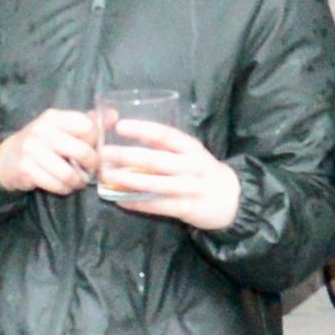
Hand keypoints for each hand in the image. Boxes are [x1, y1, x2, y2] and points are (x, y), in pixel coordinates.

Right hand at [0, 107, 101, 195]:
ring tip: (77, 181)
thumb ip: (87, 122)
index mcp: (53, 117)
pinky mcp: (26, 169)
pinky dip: (65, 189)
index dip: (94, 141)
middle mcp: (41, 130)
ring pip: (69, 173)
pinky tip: (64, 186)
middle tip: (90, 170)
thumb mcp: (61, 128)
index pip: (86, 126)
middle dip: (91, 166)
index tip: (93, 148)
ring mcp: (32, 150)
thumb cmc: (41, 142)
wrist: (6, 158)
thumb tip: (114, 115)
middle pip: (82, 151)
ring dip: (78, 181)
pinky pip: (56, 184)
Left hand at [100, 116, 242, 230]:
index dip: (142, 129)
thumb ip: (168, 146)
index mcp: (191, 148)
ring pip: (153, 183)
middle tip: (103, 153)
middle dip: (126, 156)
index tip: (120, 126)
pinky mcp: (185, 208)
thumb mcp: (191, 153)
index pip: (165, 135)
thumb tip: (135, 136)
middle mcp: (190, 166)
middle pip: (154, 160)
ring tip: (107, 175)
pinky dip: (137, 203)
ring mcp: (188, 188)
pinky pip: (156, 205)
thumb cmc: (204, 171)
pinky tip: (119, 200)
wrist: (232, 199)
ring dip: (126, 180)